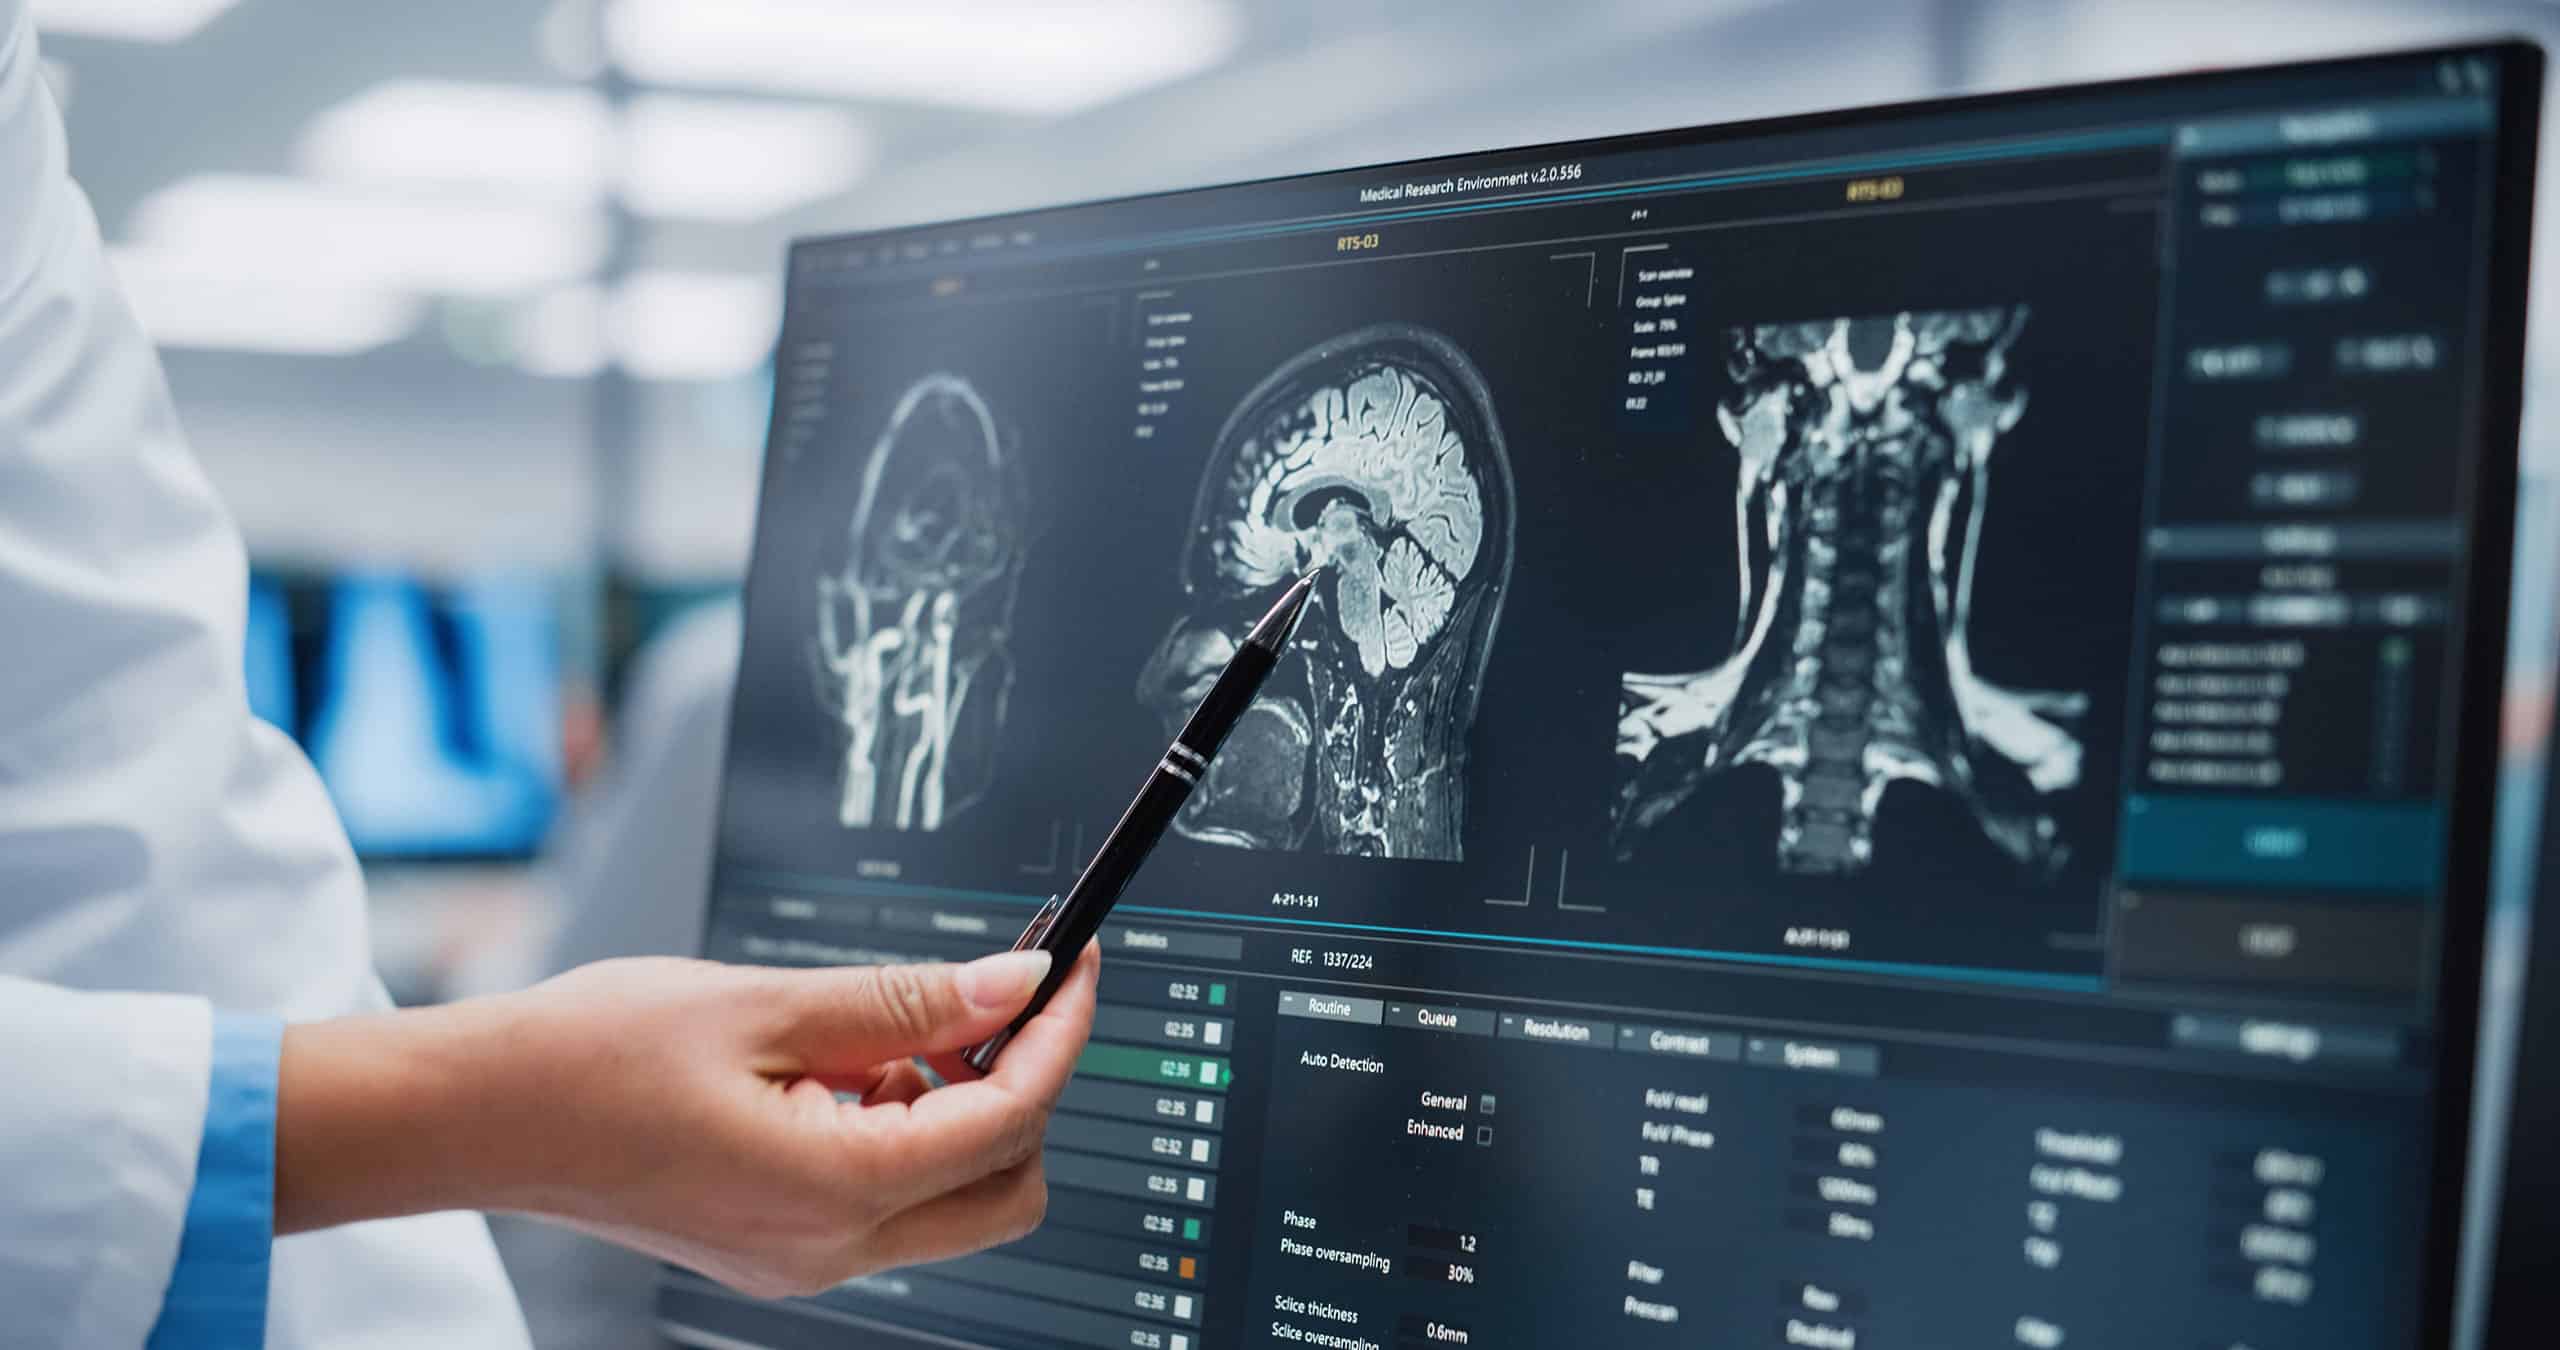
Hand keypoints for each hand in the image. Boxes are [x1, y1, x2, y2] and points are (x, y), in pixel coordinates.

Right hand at [277, 943, 1099, 1296]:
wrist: (477, 1115)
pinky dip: (897, 1131)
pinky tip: (840, 1067)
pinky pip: (885, 1199)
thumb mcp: (766, 1004)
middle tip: (988, 999)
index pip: (1009, 1120)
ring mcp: (802, 1260)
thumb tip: (1014, 984)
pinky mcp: (777, 1247)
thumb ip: (906, 1003)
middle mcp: (828, 1251)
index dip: (1057, 1033)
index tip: (1072, 962)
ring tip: (878, 1031)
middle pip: (1005, 1189)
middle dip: (1021, 1090)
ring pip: (950, 1198)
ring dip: (954, 1109)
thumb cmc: (589, 1056)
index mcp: (833, 1191)